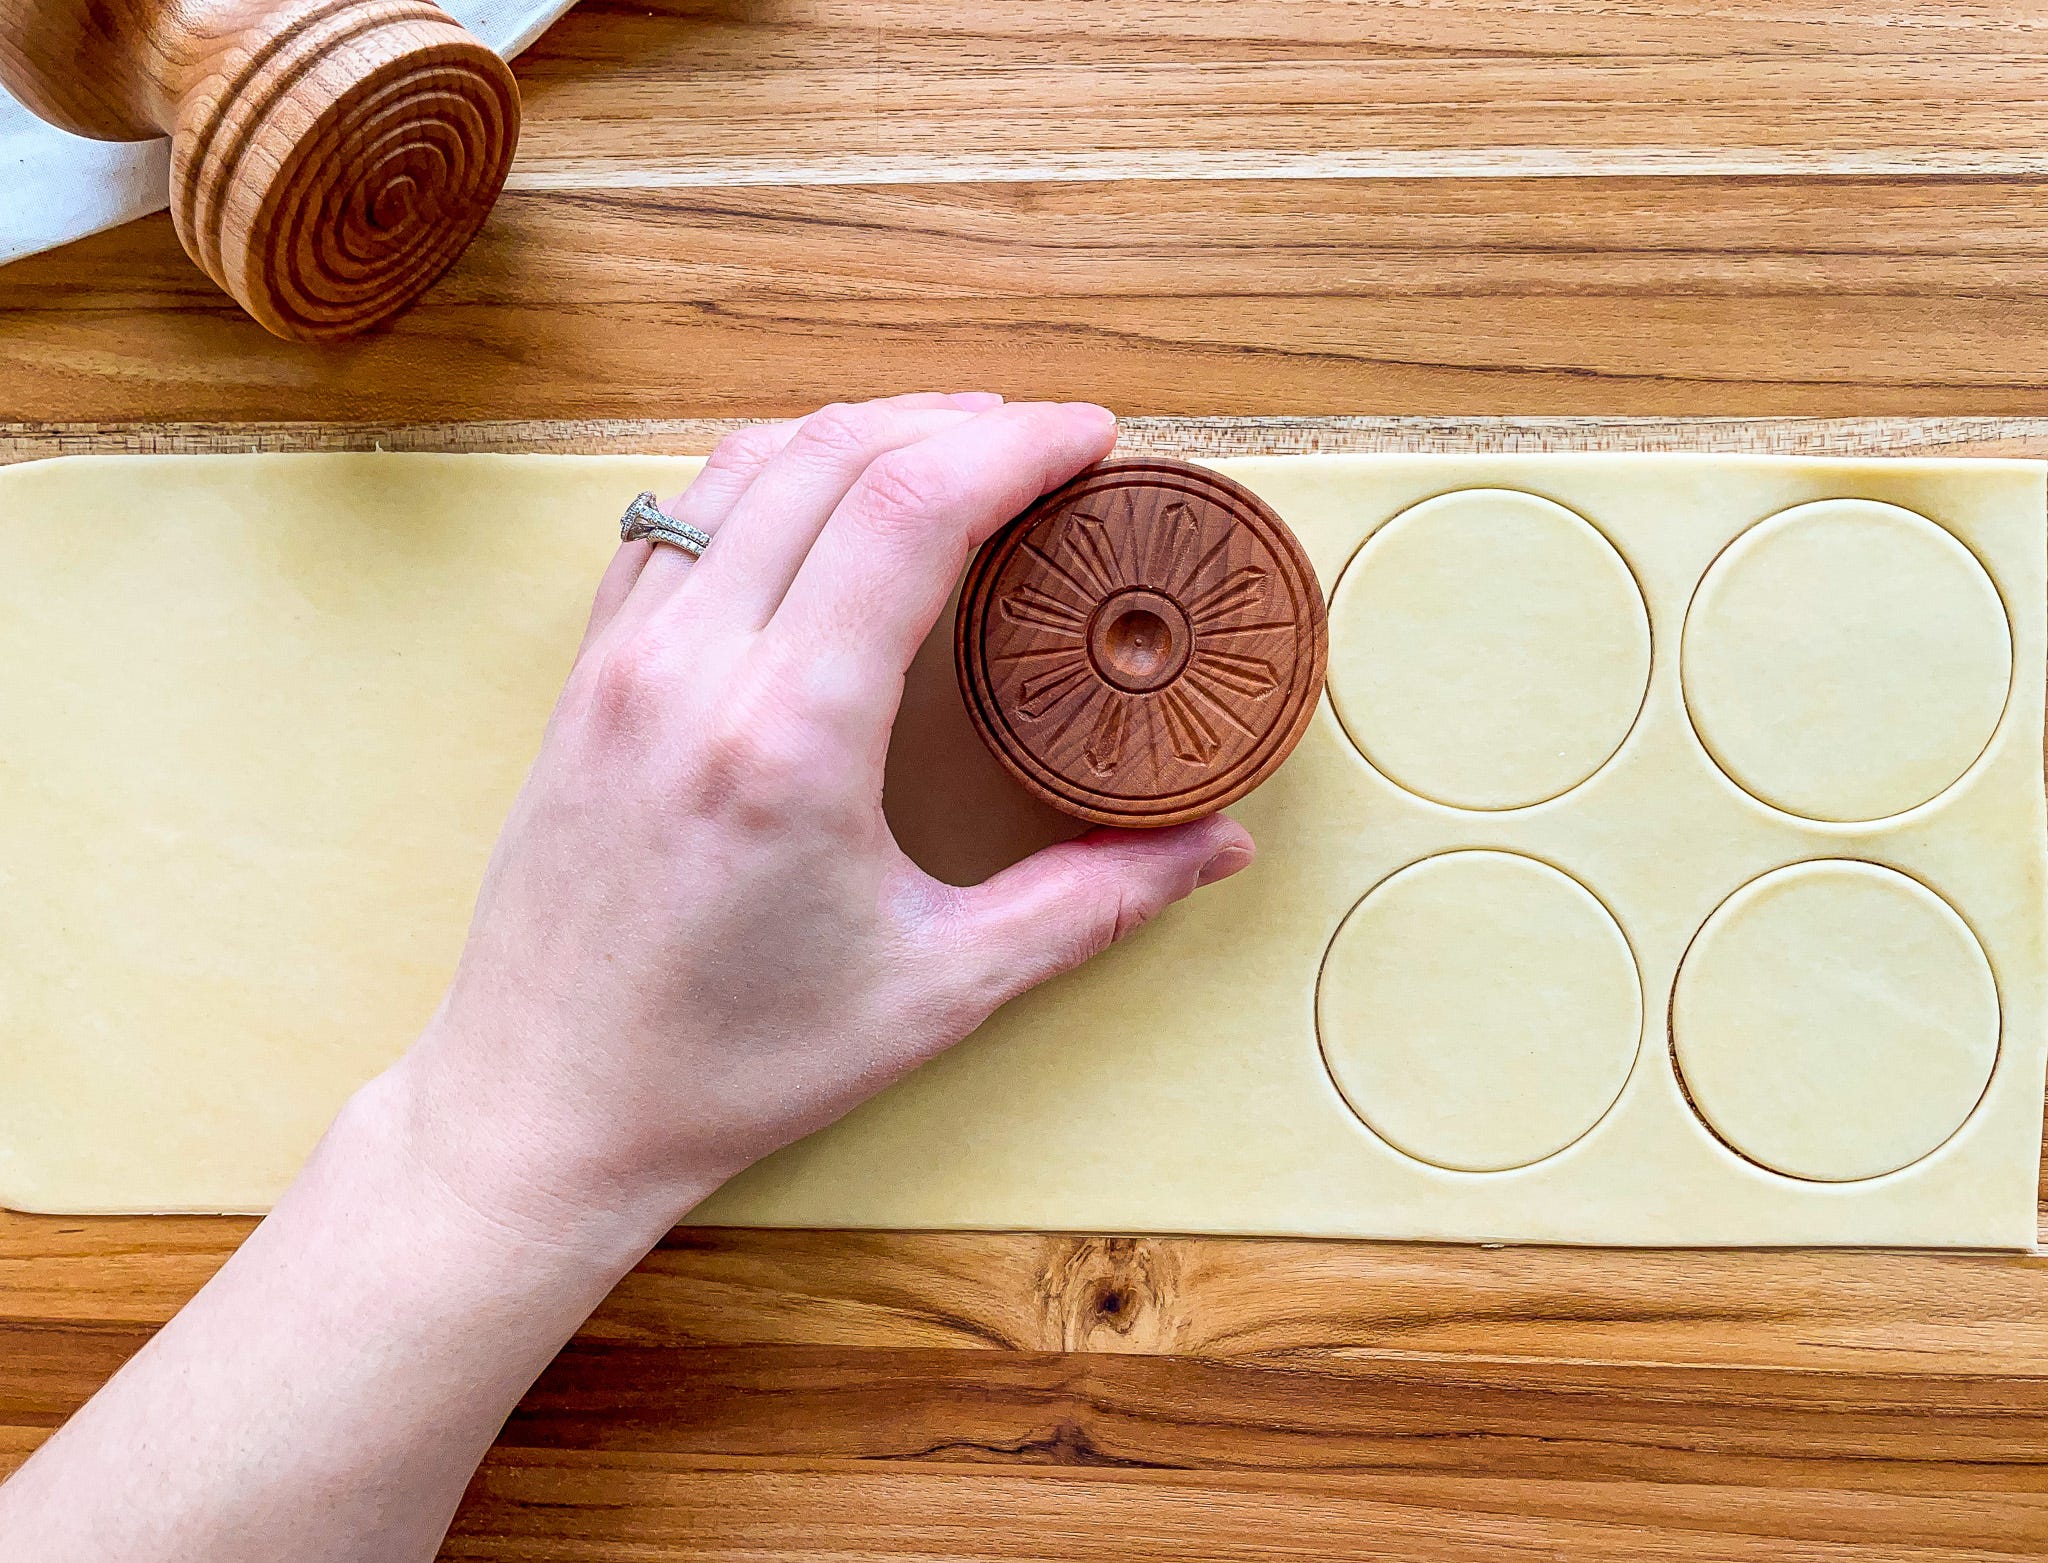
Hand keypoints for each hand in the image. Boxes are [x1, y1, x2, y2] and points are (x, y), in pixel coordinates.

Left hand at [388, 393, 1254, 1250]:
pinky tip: (819, 498)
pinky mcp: (587, 675)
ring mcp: (623, 661)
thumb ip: (1091, 904)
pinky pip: (678, 515)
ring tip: (950, 448)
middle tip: (1046, 443)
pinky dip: (764, 473)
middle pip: (835, 455)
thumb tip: (1216, 845)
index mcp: (790, 736)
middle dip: (958, 422)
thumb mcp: (938, 991)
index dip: (1018, 447)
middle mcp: (693, 669)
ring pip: (744, 464)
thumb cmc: (733, 1063)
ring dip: (859, 430)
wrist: (547, 1104)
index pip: (911, 507)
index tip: (1092, 440)